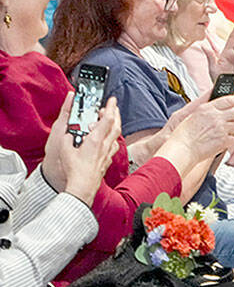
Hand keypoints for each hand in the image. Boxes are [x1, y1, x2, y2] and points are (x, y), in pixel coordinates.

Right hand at [42, 92, 121, 206]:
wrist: (83, 186)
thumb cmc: (75, 170)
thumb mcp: (65, 150)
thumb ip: (66, 138)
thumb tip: (67, 133)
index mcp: (95, 140)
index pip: (107, 119)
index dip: (111, 108)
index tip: (112, 100)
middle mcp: (105, 145)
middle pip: (116, 126)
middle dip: (116, 114)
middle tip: (113, 107)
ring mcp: (108, 153)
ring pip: (116, 135)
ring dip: (115, 125)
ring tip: (111, 120)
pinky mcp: (107, 160)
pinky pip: (113, 145)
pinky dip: (112, 138)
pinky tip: (109, 139)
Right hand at [172, 96, 233, 159]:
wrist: (182, 149)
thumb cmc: (184, 135)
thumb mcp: (194, 115)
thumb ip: (209, 110)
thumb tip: (220, 107)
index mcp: (207, 109)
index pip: (229, 99)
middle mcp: (216, 117)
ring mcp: (221, 129)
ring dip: (233, 127)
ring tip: (222, 131)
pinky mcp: (224, 140)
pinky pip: (233, 138)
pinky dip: (228, 140)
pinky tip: (219, 140)